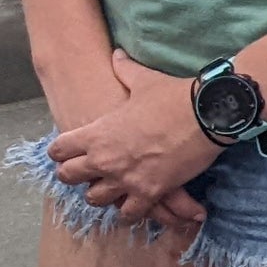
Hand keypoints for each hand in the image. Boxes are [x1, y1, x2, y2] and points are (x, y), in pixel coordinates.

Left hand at [47, 52, 217, 230]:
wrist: (207, 113)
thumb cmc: (172, 96)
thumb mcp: (144, 80)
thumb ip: (125, 70)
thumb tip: (116, 54)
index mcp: (96, 134)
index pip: (58, 150)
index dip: (61, 151)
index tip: (68, 151)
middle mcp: (104, 160)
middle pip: (69, 178)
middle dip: (75, 175)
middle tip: (87, 172)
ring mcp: (125, 179)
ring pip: (95, 199)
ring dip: (102, 194)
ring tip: (111, 190)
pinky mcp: (149, 192)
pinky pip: (129, 213)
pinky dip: (131, 211)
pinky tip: (135, 205)